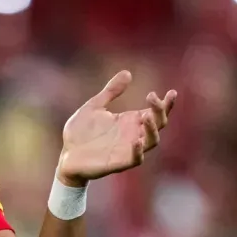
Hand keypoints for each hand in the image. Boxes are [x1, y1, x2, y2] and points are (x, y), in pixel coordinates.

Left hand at [57, 70, 176, 186]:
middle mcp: (133, 134)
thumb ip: (110, 91)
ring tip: (146, 116)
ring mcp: (128, 149)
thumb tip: (127, 73)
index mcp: (130, 121)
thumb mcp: (94, 106)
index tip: (171, 92)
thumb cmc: (80, 132)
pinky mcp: (119, 163)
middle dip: (160, 111)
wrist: (65, 155)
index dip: (166, 104)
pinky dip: (138, 152)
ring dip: (152, 130)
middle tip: (152, 97)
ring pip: (151, 141)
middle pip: (158, 124)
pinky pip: (135, 159)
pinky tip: (136, 141)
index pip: (155, 112)